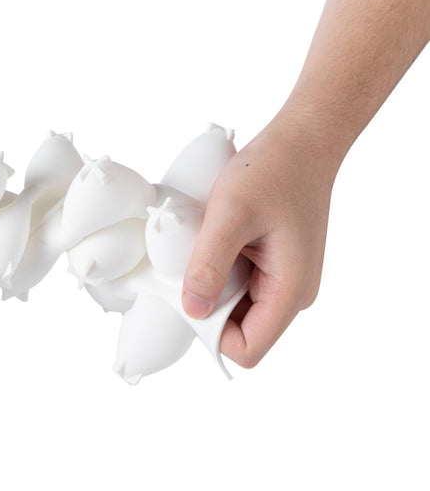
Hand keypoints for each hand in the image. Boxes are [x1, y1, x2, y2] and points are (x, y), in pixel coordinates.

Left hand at [181, 116, 337, 367]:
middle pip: (239, 331)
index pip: (247, 349)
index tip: (189, 295)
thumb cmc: (271, 171)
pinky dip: (218, 271)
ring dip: (211, 286)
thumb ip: (209, 264)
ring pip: (235, 308)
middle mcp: (291, 294)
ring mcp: (283, 281)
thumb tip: (192, 309)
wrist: (300, 141)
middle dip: (207, 307)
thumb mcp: (231, 215)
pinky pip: (238, 285)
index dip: (211, 333)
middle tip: (188, 265)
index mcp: (290, 292)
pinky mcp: (273, 266)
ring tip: (202, 247)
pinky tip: (212, 242)